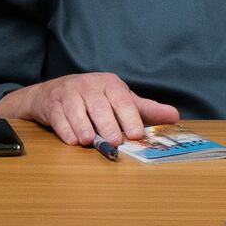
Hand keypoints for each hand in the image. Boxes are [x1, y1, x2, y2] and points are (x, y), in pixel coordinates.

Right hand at [0, 73, 179, 146]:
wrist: (53, 93)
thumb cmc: (95, 98)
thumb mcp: (121, 100)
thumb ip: (146, 109)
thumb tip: (174, 116)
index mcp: (110, 83)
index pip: (122, 100)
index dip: (130, 117)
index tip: (136, 133)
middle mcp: (89, 85)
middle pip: (99, 106)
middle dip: (107, 124)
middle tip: (114, 142)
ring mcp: (68, 93)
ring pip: (77, 110)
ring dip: (83, 127)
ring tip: (90, 141)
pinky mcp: (51, 104)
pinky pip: (58, 117)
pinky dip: (65, 130)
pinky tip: (72, 140)